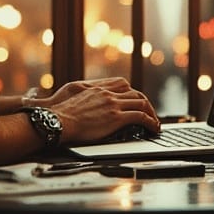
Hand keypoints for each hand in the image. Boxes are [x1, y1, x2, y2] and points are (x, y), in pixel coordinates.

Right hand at [34, 78, 159, 144]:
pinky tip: (153, 128)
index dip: (132, 94)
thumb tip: (88, 106)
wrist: (58, 121)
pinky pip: (141, 117)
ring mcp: (113, 105)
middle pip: (135, 93)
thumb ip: (84, 99)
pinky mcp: (117, 118)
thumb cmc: (61, 115)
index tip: (135, 102)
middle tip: (150, 113)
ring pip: (141, 103)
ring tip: (155, 123)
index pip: (122, 85)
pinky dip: (151, 122)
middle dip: (145, 103)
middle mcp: (107, 94)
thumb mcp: (72, 100)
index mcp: (97, 89)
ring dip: (151, 113)